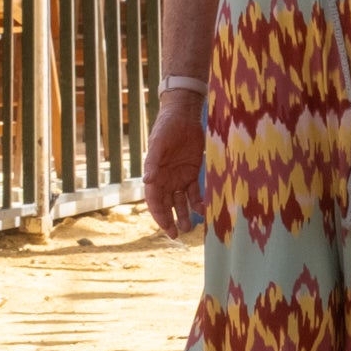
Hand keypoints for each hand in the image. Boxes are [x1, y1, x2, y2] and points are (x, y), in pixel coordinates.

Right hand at [142, 95, 205, 237]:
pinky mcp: (192, 172)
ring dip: (184, 214)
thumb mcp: (158, 144)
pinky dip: (198, 202)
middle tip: (176, 235)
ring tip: (190, 228)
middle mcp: (165, 179)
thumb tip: (147, 181)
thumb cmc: (166, 128)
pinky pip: (194, 192)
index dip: (159, 215)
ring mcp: (178, 177)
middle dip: (170, 220)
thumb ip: (153, 162)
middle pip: (166, 205)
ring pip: (180, 201)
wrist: (183, 115)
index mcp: (153, 174)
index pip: (154, 200)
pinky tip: (203, 210)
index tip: (166, 228)